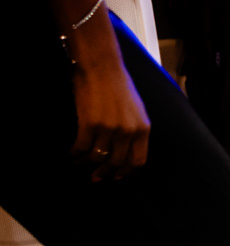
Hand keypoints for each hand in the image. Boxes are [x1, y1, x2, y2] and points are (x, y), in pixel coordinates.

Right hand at [70, 58, 150, 180]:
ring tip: (79, 162)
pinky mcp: (89, 124)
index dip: (125, 172)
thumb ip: (135, 131)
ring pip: (97, 157)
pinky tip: (71, 154)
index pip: (137, 161)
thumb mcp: (137, 111)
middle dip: (105, 173)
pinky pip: (81, 148)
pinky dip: (74, 154)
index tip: (116, 177)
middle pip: (116, 163)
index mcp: (143, 129)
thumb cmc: (119, 87)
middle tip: (96, 177)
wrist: (102, 68)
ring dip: (86, 163)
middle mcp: (128, 131)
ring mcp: (109, 128)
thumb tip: (124, 152)